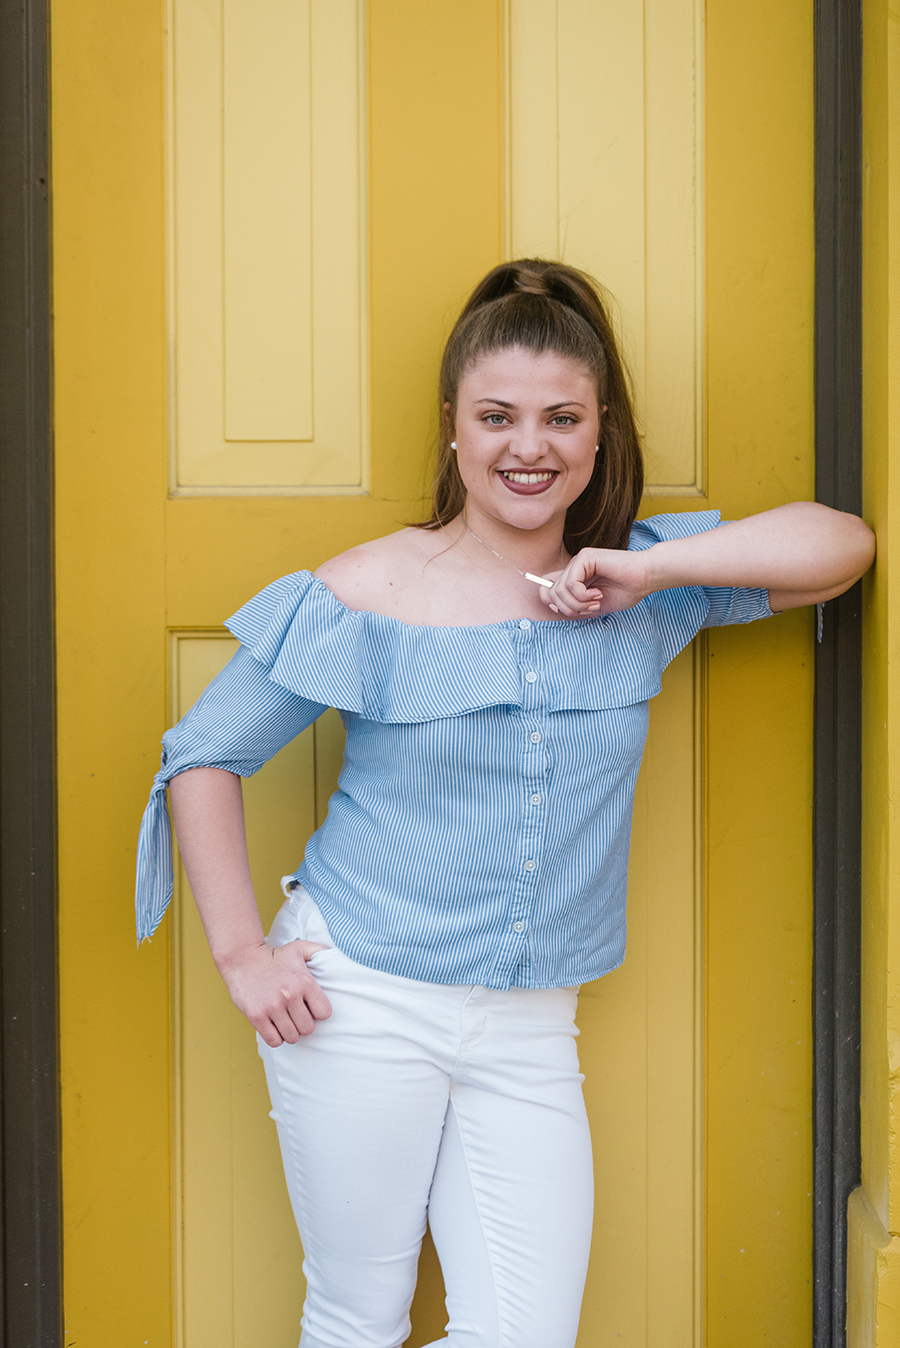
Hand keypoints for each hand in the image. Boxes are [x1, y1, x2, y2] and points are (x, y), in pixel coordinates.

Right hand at [218, 938, 332, 1046]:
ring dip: (290, 1032)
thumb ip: (319, 951)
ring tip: (285, 1021)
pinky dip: (276, 1037)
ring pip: (292, 1037)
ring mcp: (272, 1007)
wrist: (242, 958)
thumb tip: (335, 954)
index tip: (311, 1008)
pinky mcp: (257, 1016)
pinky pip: (274, 1041)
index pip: (324, 1013)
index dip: (318, 1012)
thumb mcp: (299, 948)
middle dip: (304, 1024)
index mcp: (304, 981)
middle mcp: (290, 995)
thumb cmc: (274, 956)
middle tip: (296, 1016)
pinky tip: (274, 1026)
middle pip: (308, 1028)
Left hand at [540, 548, 651, 617]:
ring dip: (578, 604)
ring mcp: (578, 561)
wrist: (645, 580)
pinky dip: (583, 596)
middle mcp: (573, 568)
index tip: (573, 611)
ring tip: (596, 602)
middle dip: (569, 609)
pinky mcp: (584, 557)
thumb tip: (553, 606)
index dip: (551, 603)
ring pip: (559, 591)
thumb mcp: (593, 607)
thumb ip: (574, 607)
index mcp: (575, 578)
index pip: (546, 589)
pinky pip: (571, 584)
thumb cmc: (625, 592)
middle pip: (550, 593)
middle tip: (591, 609)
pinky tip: (597, 594)